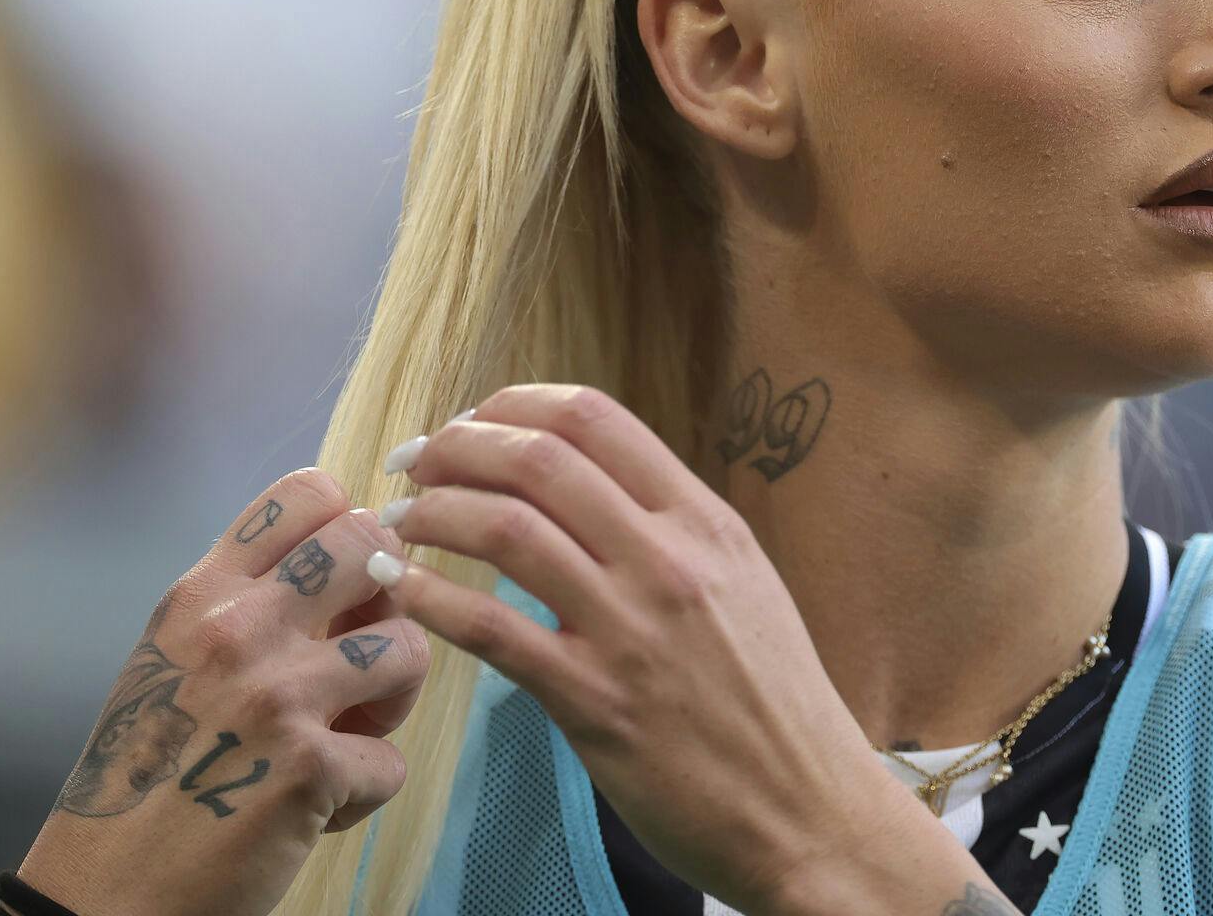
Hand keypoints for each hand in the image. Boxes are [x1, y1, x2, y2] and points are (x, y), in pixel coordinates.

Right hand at [15, 469, 431, 915]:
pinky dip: (366, 790)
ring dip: (393, 699)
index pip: (307, 492)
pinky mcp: (311, 768)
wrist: (103, 894)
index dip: (348, 524)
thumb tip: (351, 561)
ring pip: (409, 648)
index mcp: (202, 594)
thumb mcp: (173, 659)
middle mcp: (240, 628)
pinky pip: (392, 760)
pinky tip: (319, 806)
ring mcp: (279, 695)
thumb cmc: (145, 774)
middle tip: (359, 652)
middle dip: (387, 599)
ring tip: (351, 733)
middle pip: (373, 546)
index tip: (344, 575)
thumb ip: (248, 605)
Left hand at [377, 384, 888, 914]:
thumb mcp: (742, 582)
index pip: (594, 418)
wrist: (810, 809)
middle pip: (539, 459)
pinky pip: (490, 630)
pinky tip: (404, 587)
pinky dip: (432, 597)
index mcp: (704, 521)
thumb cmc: (774, 699)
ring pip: (506, 529)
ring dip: (433, 512)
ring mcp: (630, 629)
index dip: (515, 403)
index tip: (474, 419)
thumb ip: (670, 529)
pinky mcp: (593, 703)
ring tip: (402, 519)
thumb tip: (588, 487)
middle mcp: (668, 560)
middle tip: (418, 461)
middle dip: (459, 445)